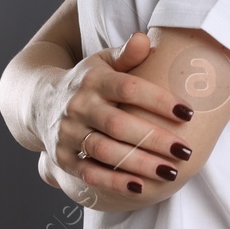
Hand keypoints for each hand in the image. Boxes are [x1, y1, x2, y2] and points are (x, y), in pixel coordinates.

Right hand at [35, 30, 196, 207]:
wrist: (41, 102)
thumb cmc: (87, 81)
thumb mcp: (103, 61)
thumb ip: (126, 54)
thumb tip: (145, 40)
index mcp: (93, 80)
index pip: (128, 88)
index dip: (158, 100)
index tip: (188, 113)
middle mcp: (78, 106)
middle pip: (118, 124)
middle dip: (154, 139)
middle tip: (185, 151)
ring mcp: (68, 133)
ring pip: (105, 151)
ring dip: (139, 164)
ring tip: (171, 172)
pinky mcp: (62, 157)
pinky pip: (89, 172)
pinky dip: (114, 182)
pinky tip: (141, 188)